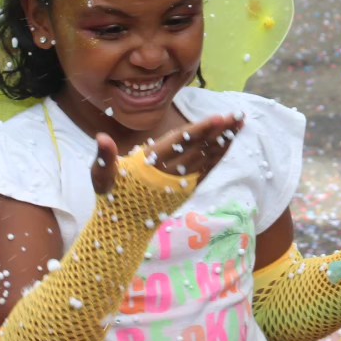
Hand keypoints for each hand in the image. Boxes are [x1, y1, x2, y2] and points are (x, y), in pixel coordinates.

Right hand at [89, 113, 244, 194]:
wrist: (124, 226)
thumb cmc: (111, 195)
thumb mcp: (101, 176)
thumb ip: (104, 157)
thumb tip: (100, 137)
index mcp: (152, 164)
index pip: (180, 143)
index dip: (200, 130)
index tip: (218, 118)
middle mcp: (171, 173)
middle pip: (200, 148)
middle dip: (220, 131)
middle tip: (238, 114)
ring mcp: (182, 182)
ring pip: (208, 157)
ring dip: (225, 139)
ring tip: (240, 122)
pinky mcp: (188, 188)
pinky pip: (208, 169)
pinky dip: (220, 154)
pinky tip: (230, 141)